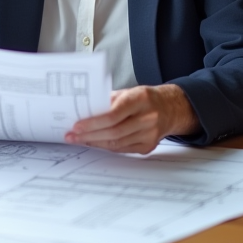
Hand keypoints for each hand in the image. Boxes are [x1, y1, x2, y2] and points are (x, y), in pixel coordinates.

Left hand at [65, 84, 199, 153]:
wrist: (170, 108)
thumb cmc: (144, 98)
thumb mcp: (128, 92)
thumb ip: (108, 101)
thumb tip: (83, 111)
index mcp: (140, 99)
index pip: (114, 114)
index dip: (93, 122)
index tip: (77, 125)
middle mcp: (148, 117)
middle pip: (113, 132)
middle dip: (89, 135)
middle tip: (72, 136)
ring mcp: (150, 134)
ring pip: (117, 144)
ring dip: (94, 143)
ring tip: (79, 139)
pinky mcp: (148, 146)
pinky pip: (123, 149)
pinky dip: (106, 146)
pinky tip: (95, 143)